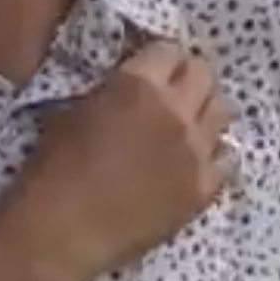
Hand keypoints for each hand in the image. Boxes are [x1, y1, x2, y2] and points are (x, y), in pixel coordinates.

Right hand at [3, 40, 234, 280]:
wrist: (62, 230)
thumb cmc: (52, 166)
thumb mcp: (71, 110)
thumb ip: (109, 89)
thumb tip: (125, 81)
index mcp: (139, 86)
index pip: (169, 49)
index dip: (158, 55)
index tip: (148, 63)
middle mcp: (178, 112)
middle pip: (205, 74)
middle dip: (188, 75)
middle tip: (170, 88)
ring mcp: (198, 152)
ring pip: (223, 112)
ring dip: (204, 110)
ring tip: (184, 122)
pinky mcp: (205, 189)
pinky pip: (227, 159)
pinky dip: (213, 153)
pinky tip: (192, 160)